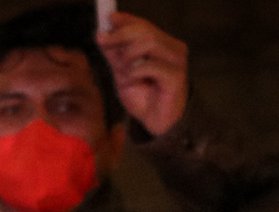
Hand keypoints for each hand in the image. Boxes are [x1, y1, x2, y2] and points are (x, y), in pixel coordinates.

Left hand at [97, 13, 188, 137]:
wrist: (157, 125)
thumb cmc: (144, 99)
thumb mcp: (123, 73)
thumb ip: (114, 55)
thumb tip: (101, 35)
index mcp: (162, 44)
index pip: (144, 24)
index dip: (126, 20)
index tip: (108, 19)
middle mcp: (173, 48)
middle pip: (146, 30)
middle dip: (121, 34)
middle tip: (103, 41)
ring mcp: (177, 61)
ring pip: (149, 42)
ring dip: (128, 55)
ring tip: (121, 71)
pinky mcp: (176, 76)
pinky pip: (150, 65)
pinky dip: (134, 71)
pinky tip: (131, 81)